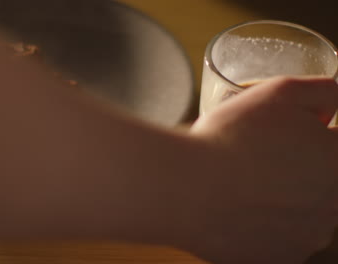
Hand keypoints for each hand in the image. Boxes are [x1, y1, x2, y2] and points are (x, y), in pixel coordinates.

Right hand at [189, 77, 337, 263]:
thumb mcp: (278, 91)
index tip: (282, 136)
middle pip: (320, 179)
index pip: (335, 145)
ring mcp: (305, 237)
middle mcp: (331, 205)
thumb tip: (330, 107)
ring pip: (301, 211)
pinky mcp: (278, 259)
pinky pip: (279, 237)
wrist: (187, 188)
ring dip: (282, 198)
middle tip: (257, 157)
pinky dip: (263, 224)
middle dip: (296, 166)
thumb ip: (321, 92)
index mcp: (337, 161)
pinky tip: (238, 208)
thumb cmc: (229, 140)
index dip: (309, 135)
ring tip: (243, 183)